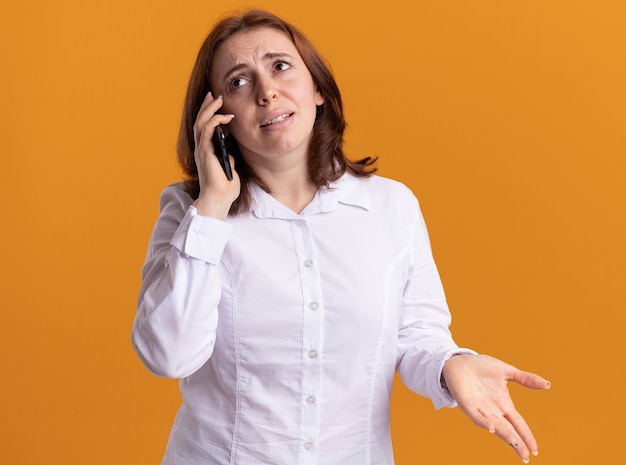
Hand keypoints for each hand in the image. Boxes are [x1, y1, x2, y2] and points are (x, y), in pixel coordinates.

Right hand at [192, 92, 239, 218]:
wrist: (219, 199)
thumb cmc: (225, 188)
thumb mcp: (229, 168)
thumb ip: (227, 158)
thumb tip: (229, 151)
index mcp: (205, 152)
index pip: (204, 128)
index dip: (208, 114)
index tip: (216, 103)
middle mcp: (200, 148)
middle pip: (200, 121)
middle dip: (207, 106)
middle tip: (214, 95)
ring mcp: (201, 149)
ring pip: (201, 122)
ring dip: (210, 109)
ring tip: (218, 98)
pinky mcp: (205, 151)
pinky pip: (208, 130)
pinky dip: (216, 120)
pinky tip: (226, 116)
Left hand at [442, 354, 550, 462]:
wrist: (460, 360)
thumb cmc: (482, 367)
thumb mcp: (507, 372)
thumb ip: (526, 379)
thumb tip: (548, 384)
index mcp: (504, 404)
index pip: (518, 423)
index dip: (526, 435)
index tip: (535, 449)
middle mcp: (492, 410)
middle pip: (508, 430)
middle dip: (516, 442)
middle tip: (525, 457)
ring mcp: (480, 408)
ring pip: (494, 425)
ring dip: (503, 434)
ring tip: (514, 444)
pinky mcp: (466, 404)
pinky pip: (476, 416)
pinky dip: (483, 422)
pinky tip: (491, 427)